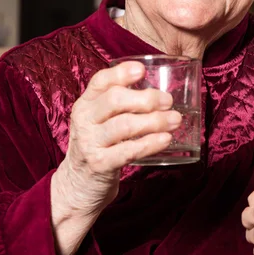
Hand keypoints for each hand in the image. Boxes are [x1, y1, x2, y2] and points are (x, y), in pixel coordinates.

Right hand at [53, 61, 181, 219]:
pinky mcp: (100, 164)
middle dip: (146, 98)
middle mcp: (84, 120)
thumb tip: (160, 90)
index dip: (121, 73)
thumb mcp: (99, 120)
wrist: (78, 184)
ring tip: (175, 119)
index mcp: (85, 103)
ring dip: (155, 121)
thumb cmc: (98, 144)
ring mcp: (90, 143)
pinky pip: (129, 151)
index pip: (100, 81)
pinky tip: (166, 139)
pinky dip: (150, 143)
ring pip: (125, 125)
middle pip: (114, 100)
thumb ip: (120, 104)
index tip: (142, 70)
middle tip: (168, 101)